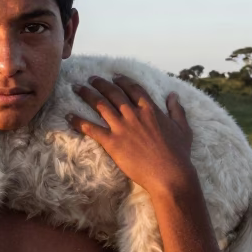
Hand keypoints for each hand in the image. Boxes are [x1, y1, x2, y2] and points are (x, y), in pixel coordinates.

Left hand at [67, 75, 195, 197]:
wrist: (170, 174)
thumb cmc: (179, 153)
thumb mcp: (183, 128)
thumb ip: (176, 109)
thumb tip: (173, 95)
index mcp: (150, 109)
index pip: (133, 89)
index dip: (122, 80)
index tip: (114, 76)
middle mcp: (133, 114)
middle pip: (113, 93)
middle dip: (100, 83)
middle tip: (90, 78)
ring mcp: (122, 127)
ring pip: (100, 105)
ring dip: (87, 94)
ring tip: (76, 88)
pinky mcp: (112, 142)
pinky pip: (91, 128)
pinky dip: (78, 121)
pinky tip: (68, 116)